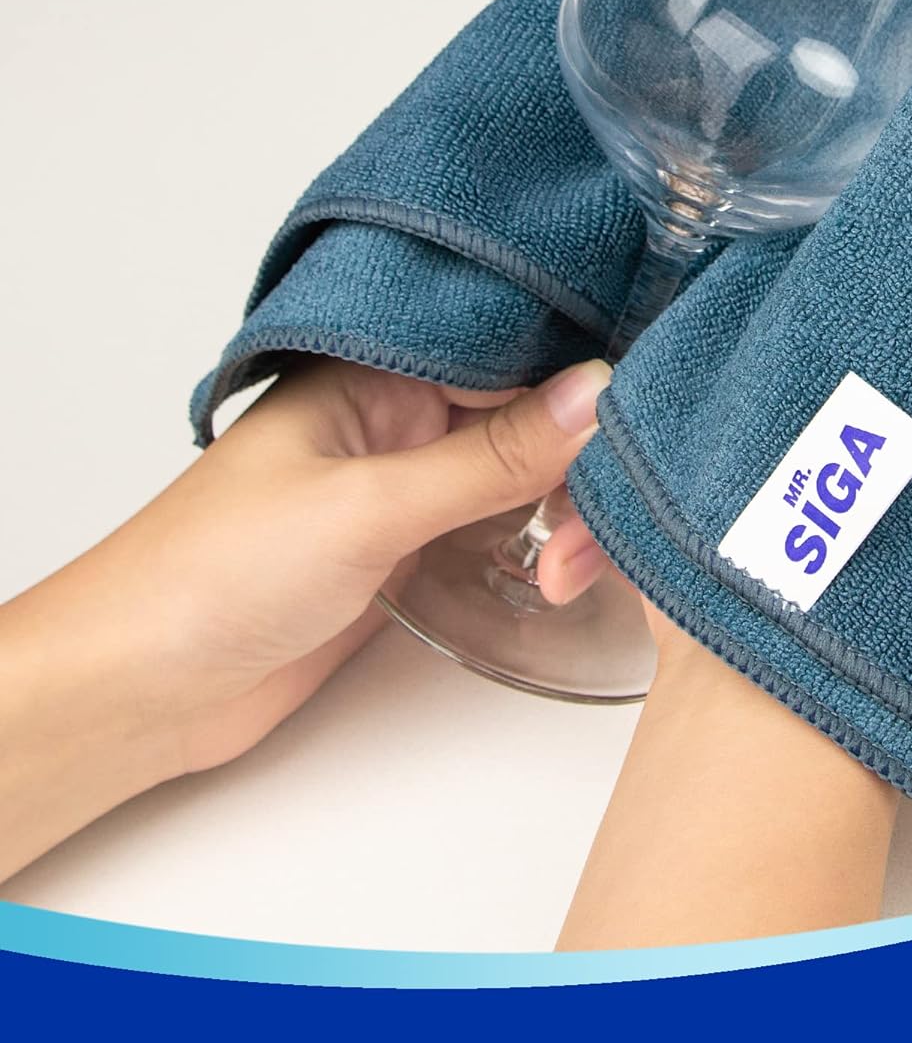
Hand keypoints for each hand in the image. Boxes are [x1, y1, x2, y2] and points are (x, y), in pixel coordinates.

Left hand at [0, 355, 610, 879]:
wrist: (141, 690)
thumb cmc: (209, 574)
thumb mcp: (368, 507)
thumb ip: (489, 456)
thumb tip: (594, 395)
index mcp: (378, 373)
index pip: (512, 352)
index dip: (581, 387)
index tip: (639, 425)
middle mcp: (399, 420)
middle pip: (530, 417)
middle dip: (578, 471)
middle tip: (589, 537)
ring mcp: (408, 486)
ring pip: (525, 475)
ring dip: (565, 518)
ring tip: (566, 573)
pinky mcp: (413, 549)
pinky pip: (502, 527)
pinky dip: (542, 546)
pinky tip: (562, 571)